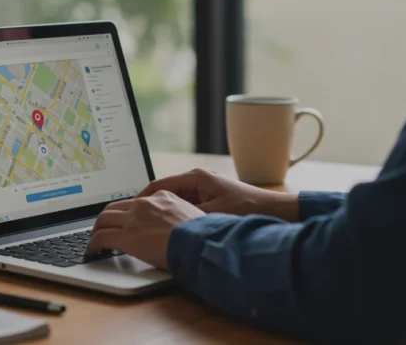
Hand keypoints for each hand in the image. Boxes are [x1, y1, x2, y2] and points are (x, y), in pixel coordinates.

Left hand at [85, 190, 204, 268]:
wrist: (200, 242)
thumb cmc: (203, 235)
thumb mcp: (193, 216)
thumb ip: (180, 216)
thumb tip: (179, 228)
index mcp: (162, 196)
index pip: (136, 201)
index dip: (126, 212)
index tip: (124, 220)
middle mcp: (145, 204)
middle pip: (114, 207)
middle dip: (106, 218)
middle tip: (102, 228)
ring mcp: (134, 219)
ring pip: (103, 219)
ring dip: (96, 230)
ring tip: (94, 240)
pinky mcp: (126, 237)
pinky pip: (101, 238)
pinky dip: (93, 244)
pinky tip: (92, 251)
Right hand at [138, 168, 299, 220]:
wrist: (277, 211)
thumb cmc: (248, 210)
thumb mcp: (212, 217)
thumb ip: (186, 217)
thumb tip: (163, 224)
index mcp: (195, 178)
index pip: (157, 185)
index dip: (140, 200)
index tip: (128, 212)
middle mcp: (198, 179)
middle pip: (163, 191)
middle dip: (148, 206)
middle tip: (134, 221)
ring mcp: (205, 187)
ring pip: (174, 198)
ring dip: (162, 211)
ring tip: (148, 226)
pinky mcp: (212, 197)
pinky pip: (186, 204)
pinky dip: (176, 214)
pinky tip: (171, 228)